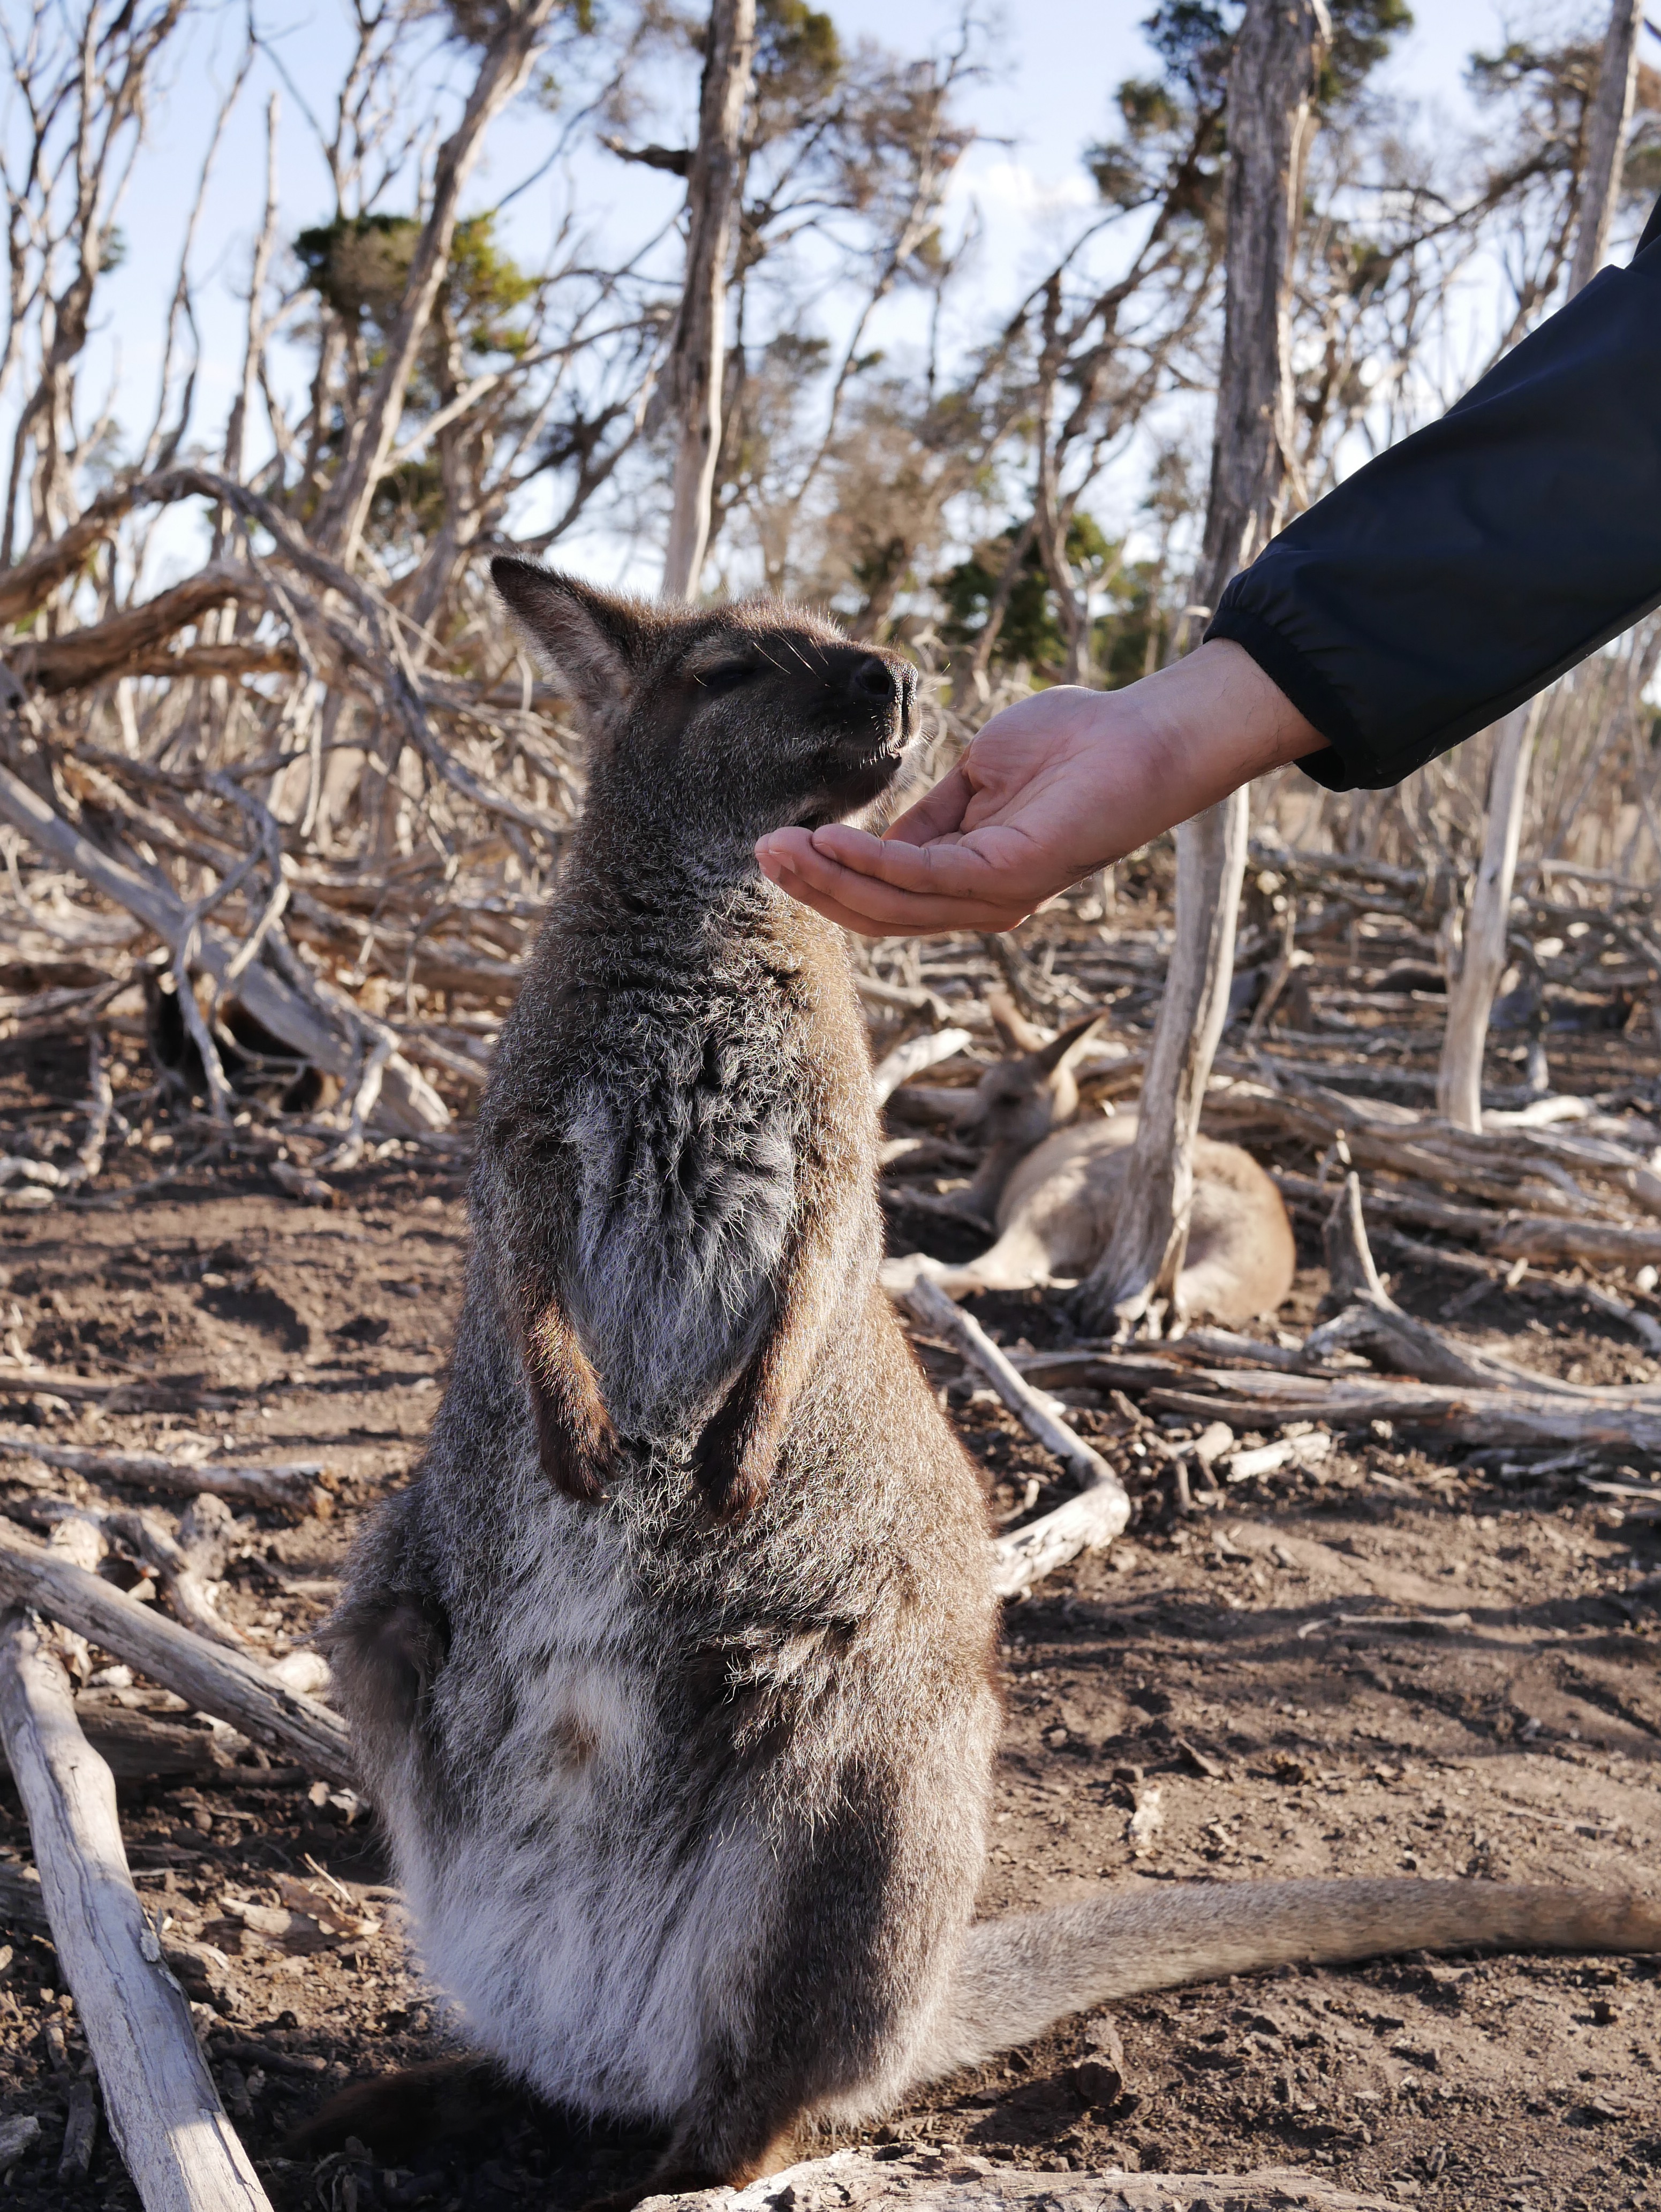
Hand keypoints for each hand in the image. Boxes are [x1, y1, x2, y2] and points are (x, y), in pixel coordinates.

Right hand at [755, 640, 1327, 936]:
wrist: (1142, 734)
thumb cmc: (1073, 746)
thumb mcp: (977, 780)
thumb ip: (928, 817)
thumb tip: (878, 837)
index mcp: (971, 881)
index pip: (884, 898)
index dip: (827, 876)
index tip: (778, 847)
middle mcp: (981, 902)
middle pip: (878, 913)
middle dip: (814, 886)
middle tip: (762, 853)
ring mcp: (996, 896)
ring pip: (892, 906)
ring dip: (828, 878)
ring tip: (779, 849)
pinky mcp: (1010, 876)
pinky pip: (924, 877)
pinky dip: (873, 860)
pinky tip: (833, 841)